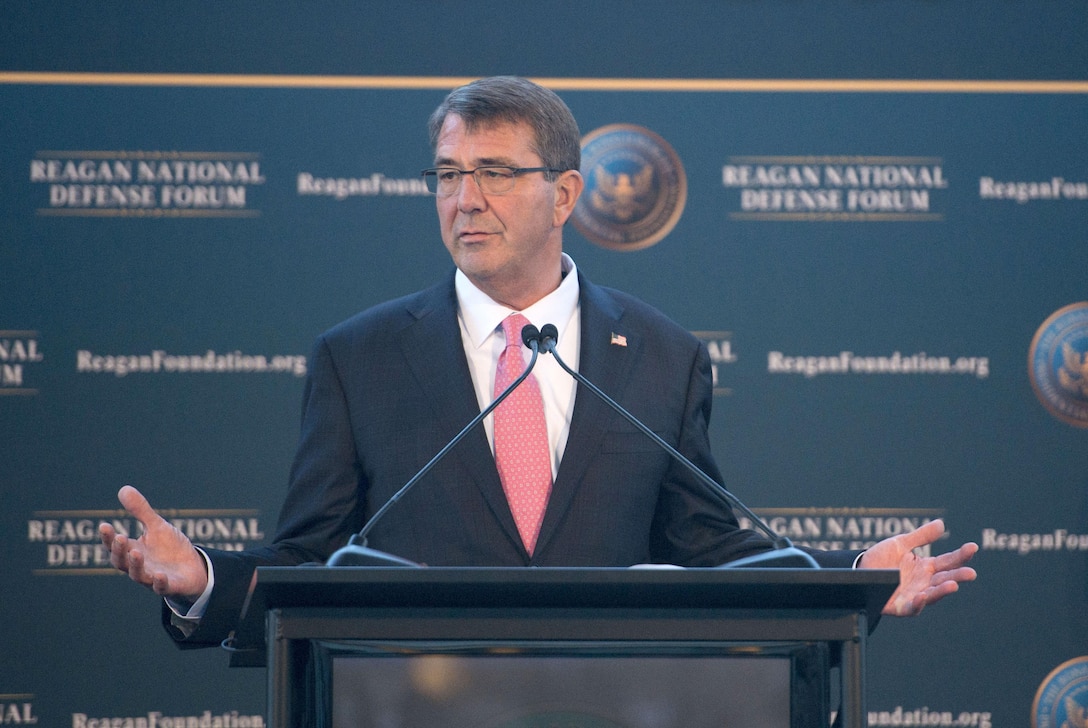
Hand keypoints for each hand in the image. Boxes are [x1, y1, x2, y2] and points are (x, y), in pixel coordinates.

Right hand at [99, 485, 208, 602]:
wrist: (193, 569)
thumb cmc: (170, 549)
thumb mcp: (156, 527)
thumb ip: (141, 511)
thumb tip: (123, 489)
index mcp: (133, 551)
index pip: (116, 545)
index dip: (108, 537)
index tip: (104, 525)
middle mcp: (139, 567)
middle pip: (122, 562)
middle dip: (119, 551)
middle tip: (120, 537)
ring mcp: (153, 578)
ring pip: (139, 575)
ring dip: (136, 565)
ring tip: (136, 552)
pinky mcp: (170, 586)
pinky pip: (162, 587)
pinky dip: (159, 582)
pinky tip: (159, 574)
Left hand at [858, 518, 977, 616]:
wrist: (857, 572)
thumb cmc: (880, 560)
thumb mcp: (900, 544)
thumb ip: (921, 536)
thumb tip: (941, 523)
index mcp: (926, 567)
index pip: (948, 561)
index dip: (961, 555)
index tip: (972, 547)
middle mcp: (924, 583)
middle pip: (944, 579)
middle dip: (958, 576)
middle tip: (971, 573)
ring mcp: (914, 596)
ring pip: (933, 595)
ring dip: (942, 591)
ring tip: (953, 585)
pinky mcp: (901, 607)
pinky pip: (912, 607)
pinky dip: (919, 603)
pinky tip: (923, 595)